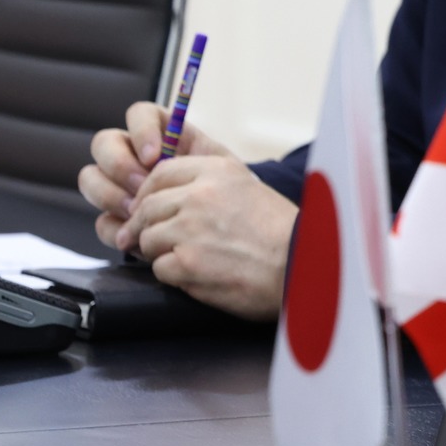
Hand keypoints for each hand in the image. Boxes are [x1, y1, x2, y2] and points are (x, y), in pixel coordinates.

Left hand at [78, 103, 294, 320]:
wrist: (300, 264)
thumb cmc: (279, 232)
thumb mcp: (247, 189)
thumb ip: (208, 186)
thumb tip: (168, 197)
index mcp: (217, 171)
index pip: (160, 173)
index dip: (149, 193)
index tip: (149, 208)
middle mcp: (200, 195)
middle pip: (147, 207)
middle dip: (145, 227)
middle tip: (148, 242)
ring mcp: (190, 229)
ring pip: (147, 238)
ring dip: (159, 252)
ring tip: (184, 259)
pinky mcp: (186, 263)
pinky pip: (158, 268)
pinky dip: (172, 274)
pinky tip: (196, 274)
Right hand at [80, 101, 230, 242]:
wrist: (224, 228)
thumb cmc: (224, 190)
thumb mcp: (219, 167)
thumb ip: (196, 156)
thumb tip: (165, 161)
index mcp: (162, 134)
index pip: (139, 114)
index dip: (141, 130)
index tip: (155, 155)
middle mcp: (132, 154)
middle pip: (103, 143)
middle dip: (119, 165)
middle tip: (142, 185)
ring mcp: (118, 186)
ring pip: (90, 178)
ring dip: (111, 195)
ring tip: (138, 211)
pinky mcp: (115, 219)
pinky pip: (101, 221)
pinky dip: (116, 228)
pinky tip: (137, 235)